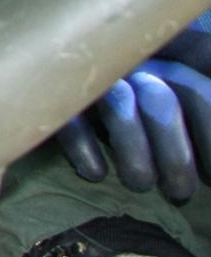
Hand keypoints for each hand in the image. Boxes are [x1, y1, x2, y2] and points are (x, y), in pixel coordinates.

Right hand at [58, 17, 210, 201]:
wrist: (74, 83)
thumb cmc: (157, 104)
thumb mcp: (187, 92)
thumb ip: (200, 96)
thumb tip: (206, 144)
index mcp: (178, 63)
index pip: (200, 94)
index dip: (209, 136)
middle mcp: (139, 65)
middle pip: (162, 102)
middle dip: (176, 157)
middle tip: (181, 193)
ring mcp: (98, 77)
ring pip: (119, 104)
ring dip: (132, 155)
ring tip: (141, 185)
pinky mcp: (60, 94)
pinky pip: (69, 114)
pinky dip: (83, 148)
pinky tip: (95, 174)